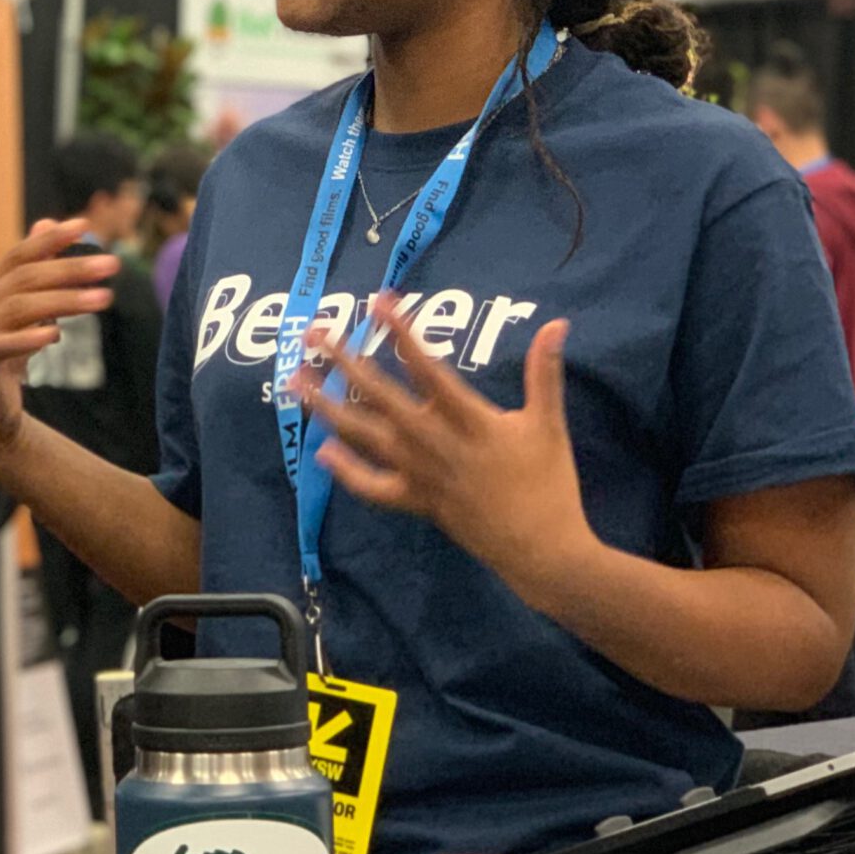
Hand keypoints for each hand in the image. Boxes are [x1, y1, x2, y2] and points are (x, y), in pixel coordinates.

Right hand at [0, 221, 121, 471]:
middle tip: (112, 265)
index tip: (85, 225)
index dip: (50, 239)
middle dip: (70, 268)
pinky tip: (55, 335)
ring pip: (18, 308)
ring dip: (64, 301)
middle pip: (25, 278)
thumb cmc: (4, 357)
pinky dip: (25, 339)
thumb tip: (47, 220)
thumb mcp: (23, 311)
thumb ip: (35, 271)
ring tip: (103, 299)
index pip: (20, 255)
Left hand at [294, 296, 600, 612]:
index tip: (379, 302)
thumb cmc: (548, 484)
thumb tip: (557, 323)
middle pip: (381, 395)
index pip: (427, 368)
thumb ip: (545, 371)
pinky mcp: (415, 501)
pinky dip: (346, 470)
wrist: (540, 551)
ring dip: (328, 407)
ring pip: (365, 436)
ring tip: (297, 382)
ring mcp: (419, 474)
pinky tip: (321, 450)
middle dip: (346, 361)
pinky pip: (372, 486)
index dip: (401, 333)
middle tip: (314, 333)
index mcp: (469, 420)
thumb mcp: (549, 424)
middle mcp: (434, 443)